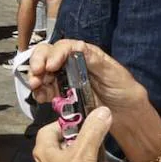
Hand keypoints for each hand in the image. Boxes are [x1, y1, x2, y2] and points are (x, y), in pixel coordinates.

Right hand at [27, 40, 149, 112]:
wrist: (126, 115)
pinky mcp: (59, 93)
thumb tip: (78, 47)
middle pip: (47, 55)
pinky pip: (43, 90)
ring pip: (41, 71)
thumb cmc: (124, 90)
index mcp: (83, 54)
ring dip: (35, 78)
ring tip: (36, 87)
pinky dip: (38, 92)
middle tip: (36, 74)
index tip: (50, 66)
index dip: (54, 54)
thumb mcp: (113, 73)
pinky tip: (41, 98)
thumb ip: (95, 60)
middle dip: (37, 62)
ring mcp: (63, 78)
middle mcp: (70, 63)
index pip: (64, 47)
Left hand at [33, 106, 117, 161]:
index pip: (47, 129)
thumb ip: (93, 129)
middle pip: (58, 142)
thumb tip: (102, 111)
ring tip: (93, 149)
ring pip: (66, 155)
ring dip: (79, 151)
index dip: (62, 124)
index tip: (78, 123)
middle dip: (73, 137)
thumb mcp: (85, 150)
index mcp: (42, 151)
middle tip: (88, 135)